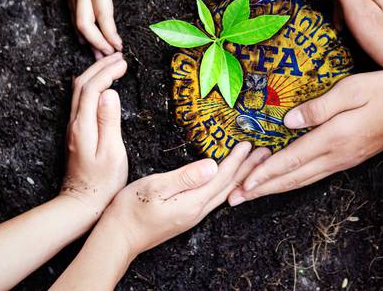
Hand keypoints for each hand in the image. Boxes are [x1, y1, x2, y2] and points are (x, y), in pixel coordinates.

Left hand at [61, 53, 128, 217]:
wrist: (81, 203)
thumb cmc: (102, 183)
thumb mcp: (111, 152)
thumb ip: (109, 121)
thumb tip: (110, 92)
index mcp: (83, 125)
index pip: (93, 87)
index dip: (107, 72)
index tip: (124, 63)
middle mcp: (75, 123)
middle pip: (82, 84)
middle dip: (100, 67)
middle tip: (119, 57)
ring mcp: (73, 128)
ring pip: (79, 91)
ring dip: (94, 74)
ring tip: (112, 65)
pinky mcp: (76, 133)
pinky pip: (81, 101)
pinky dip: (92, 86)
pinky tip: (102, 87)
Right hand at [67, 0, 141, 57]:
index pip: (103, 14)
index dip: (109, 33)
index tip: (118, 46)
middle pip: (85, 24)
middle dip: (96, 42)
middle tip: (109, 55)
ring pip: (76, 22)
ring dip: (88, 40)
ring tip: (98, 56)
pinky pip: (73, 15)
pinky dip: (80, 30)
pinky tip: (86, 40)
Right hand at [98, 141, 269, 255]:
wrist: (117, 238)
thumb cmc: (130, 211)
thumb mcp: (155, 188)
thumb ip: (185, 177)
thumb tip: (212, 166)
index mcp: (192, 202)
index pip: (221, 177)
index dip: (236, 160)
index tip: (248, 144)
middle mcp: (196, 211)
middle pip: (229, 186)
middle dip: (247, 168)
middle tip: (264, 153)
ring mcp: (192, 216)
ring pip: (223, 193)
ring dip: (239, 177)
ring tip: (252, 164)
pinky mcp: (185, 216)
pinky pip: (213, 198)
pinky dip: (226, 186)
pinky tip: (226, 183)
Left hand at [227, 71, 382, 204]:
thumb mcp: (351, 90)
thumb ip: (319, 106)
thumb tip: (289, 121)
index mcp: (332, 138)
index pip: (291, 160)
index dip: (264, 173)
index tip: (243, 184)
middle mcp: (333, 156)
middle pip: (290, 178)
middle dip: (260, 188)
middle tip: (233, 198)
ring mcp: (339, 161)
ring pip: (299, 180)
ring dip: (272, 188)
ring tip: (249, 195)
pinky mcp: (344, 160)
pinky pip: (309, 176)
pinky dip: (289, 182)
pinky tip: (279, 182)